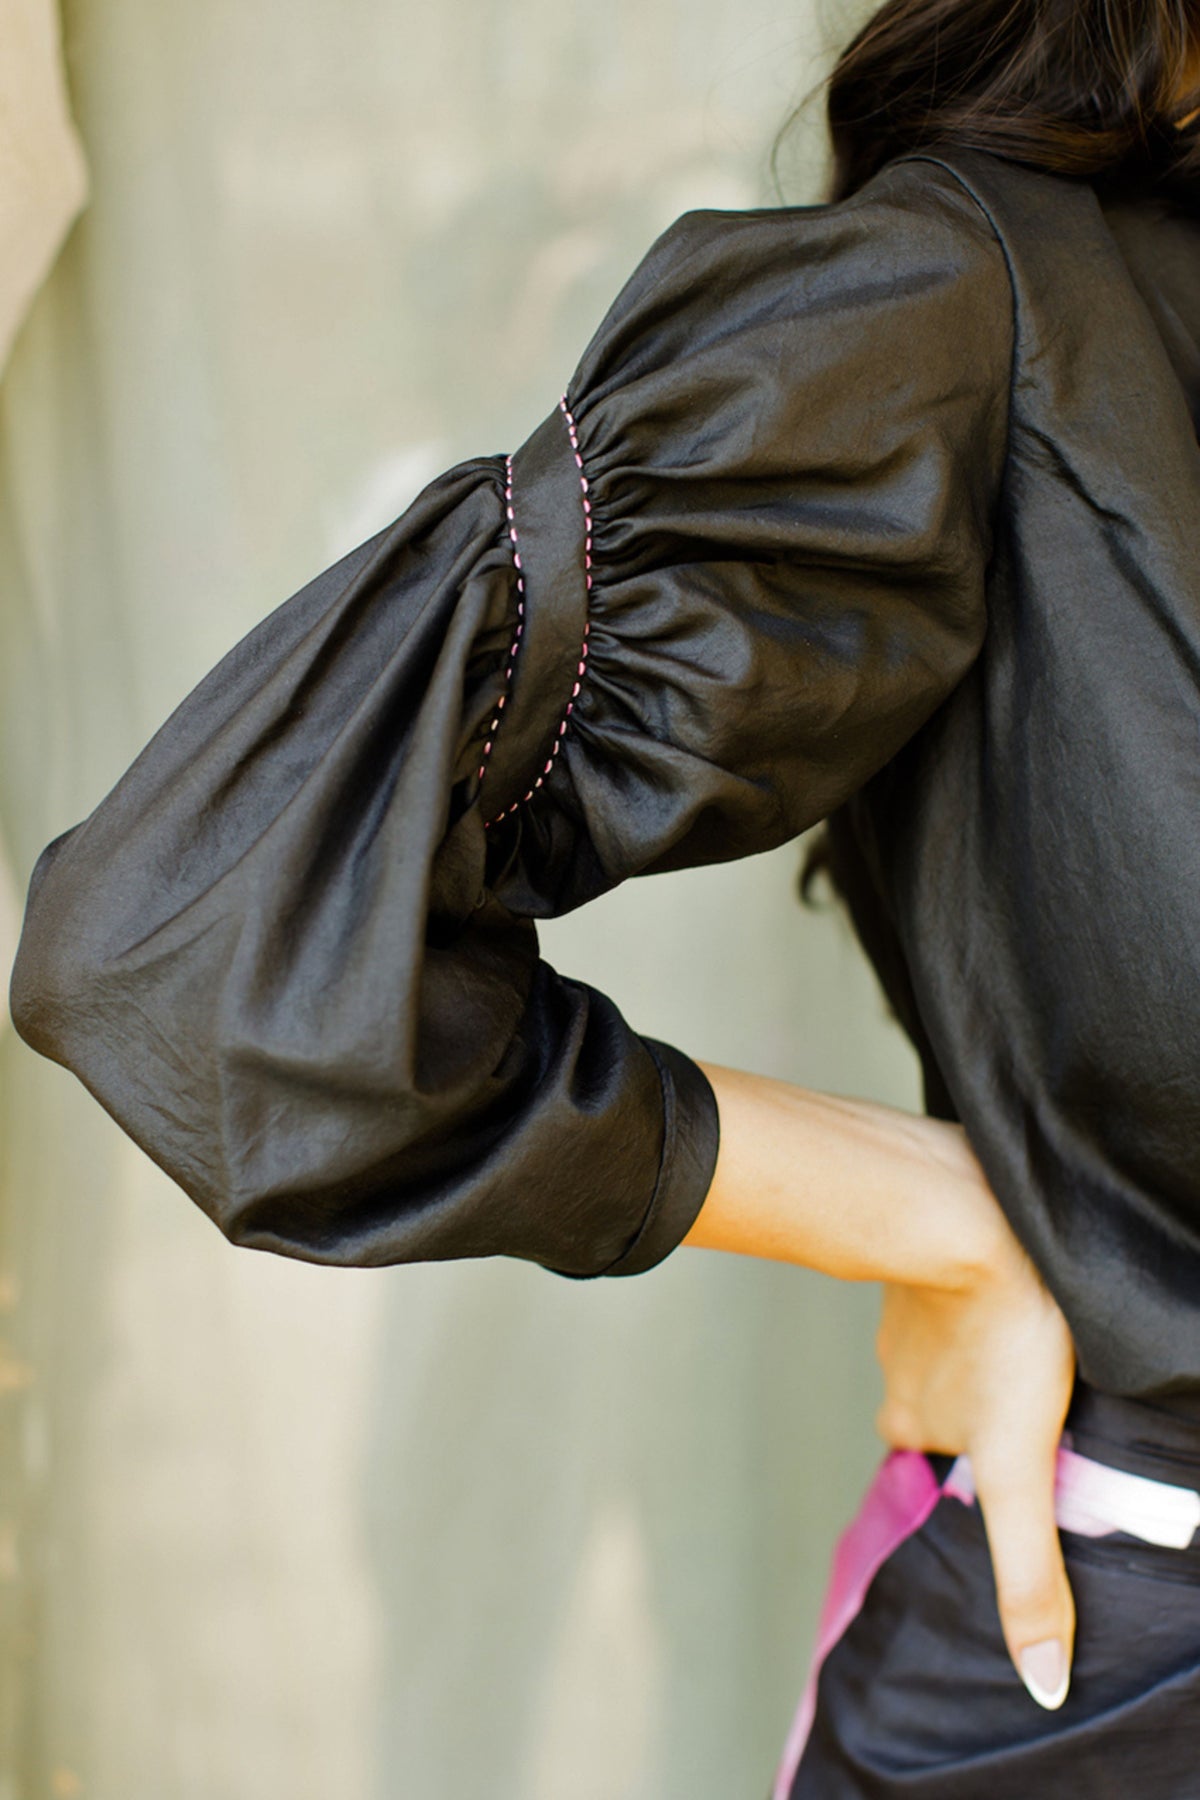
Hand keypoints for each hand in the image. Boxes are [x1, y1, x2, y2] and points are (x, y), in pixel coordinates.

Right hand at [873, 1122, 1076, 1710]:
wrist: (972, 1213)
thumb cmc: (1004, 1333)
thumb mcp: (1022, 1467)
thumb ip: (1027, 1566)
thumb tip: (1040, 1681)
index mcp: (906, 1423)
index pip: (953, 1462)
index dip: (992, 1458)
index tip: (1031, 1441)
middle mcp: (895, 1375)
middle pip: (955, 1405)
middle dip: (995, 1403)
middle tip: (1047, 1385)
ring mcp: (905, 1313)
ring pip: (957, 1345)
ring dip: (992, 1344)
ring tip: (1041, 1331)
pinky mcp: (926, 1256)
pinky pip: (958, 1290)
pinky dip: (983, 1294)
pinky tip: (1022, 1284)